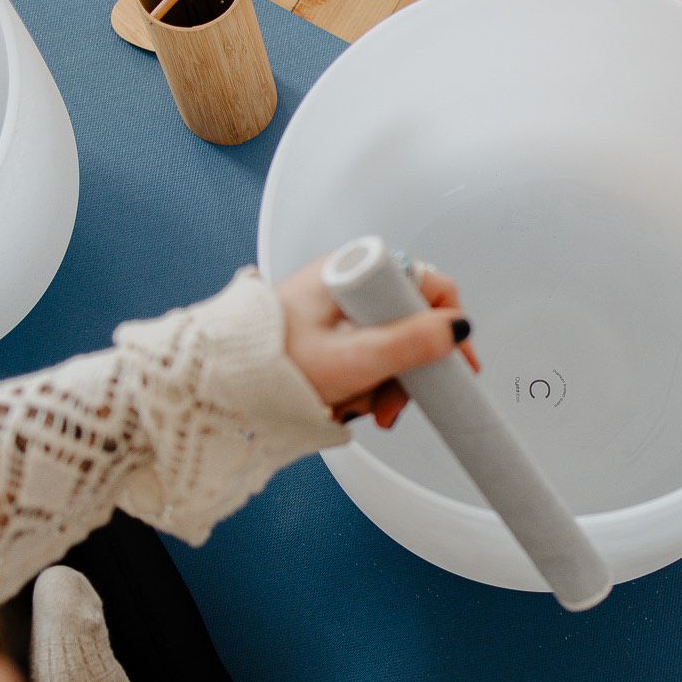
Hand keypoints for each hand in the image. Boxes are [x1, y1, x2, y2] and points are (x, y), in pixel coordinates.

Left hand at [276, 254, 480, 429]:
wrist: (225, 389)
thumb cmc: (273, 364)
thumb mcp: (354, 359)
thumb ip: (411, 343)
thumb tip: (456, 329)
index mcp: (353, 271)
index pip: (426, 285)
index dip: (447, 325)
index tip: (457, 362)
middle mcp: (347, 284)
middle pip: (409, 322)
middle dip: (408, 370)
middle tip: (396, 403)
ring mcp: (336, 311)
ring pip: (389, 346)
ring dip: (384, 384)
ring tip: (363, 409)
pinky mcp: (326, 335)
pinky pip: (365, 357)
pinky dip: (363, 384)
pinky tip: (347, 402)